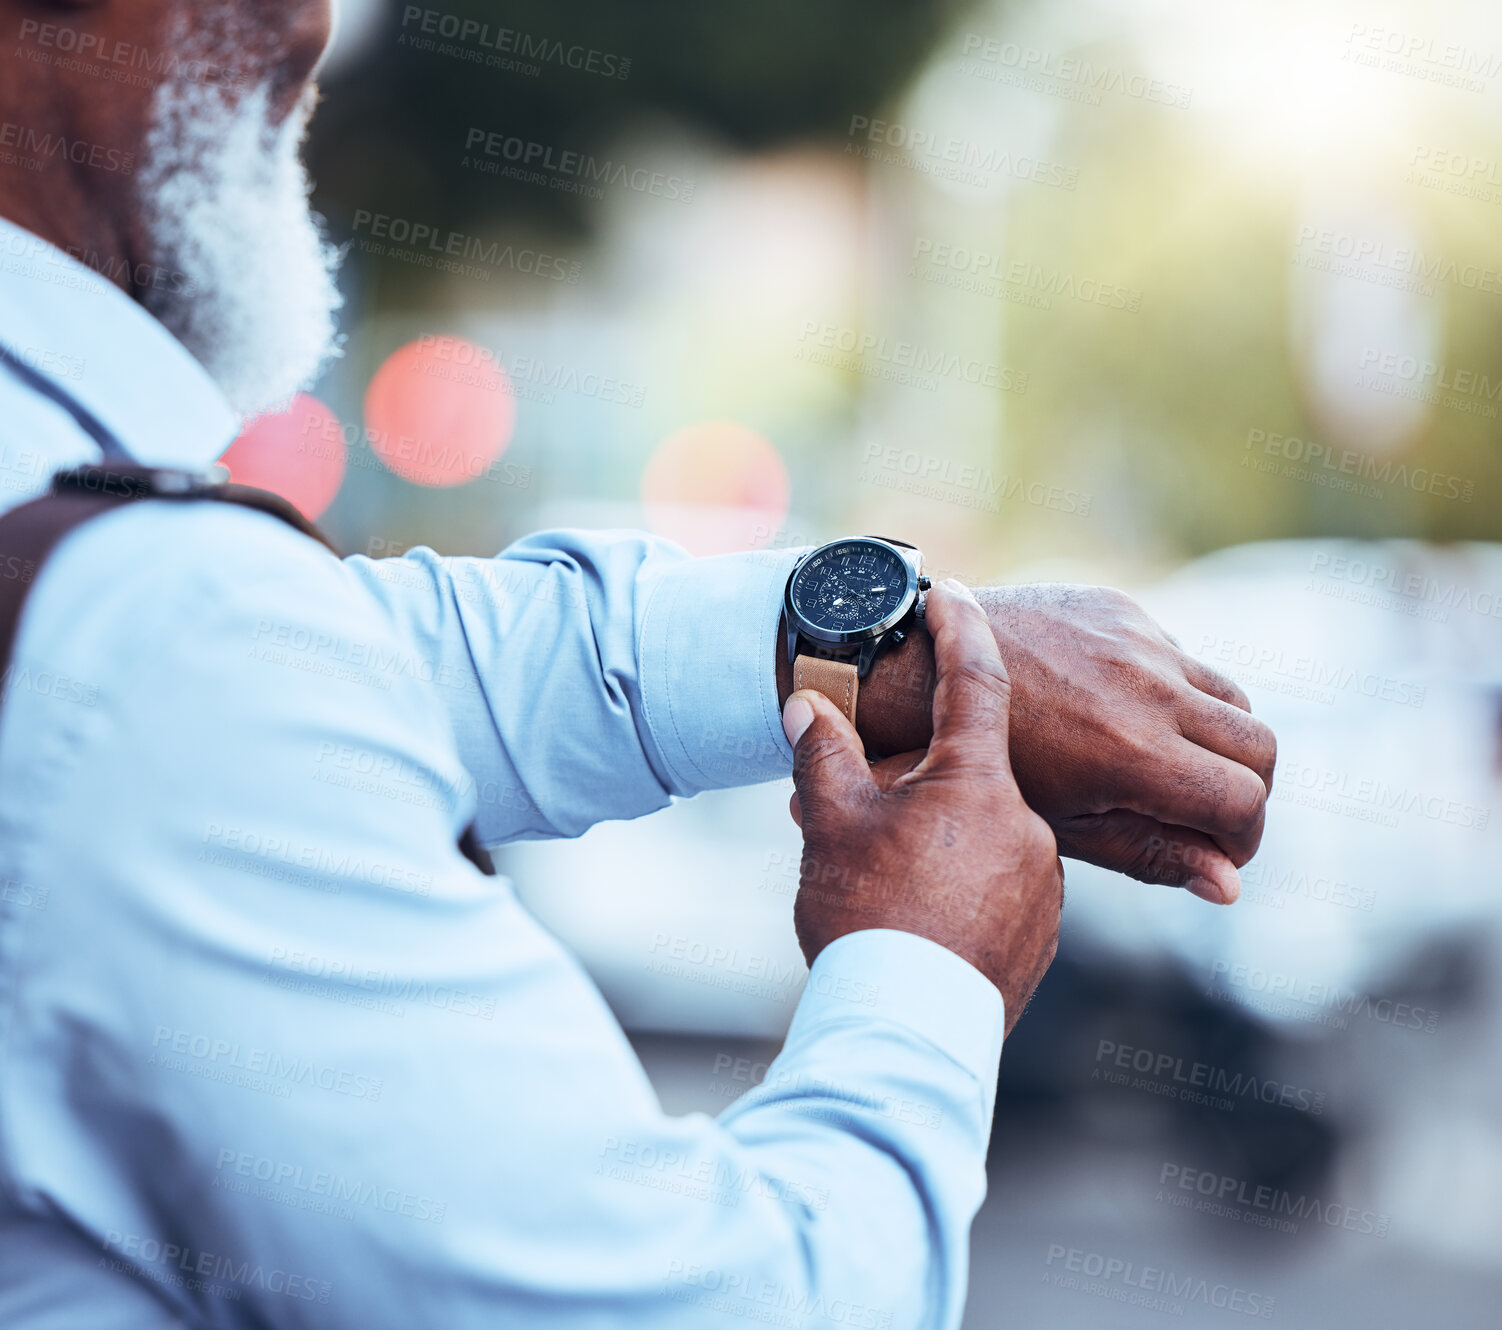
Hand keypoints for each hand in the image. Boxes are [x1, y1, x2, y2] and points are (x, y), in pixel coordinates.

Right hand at [783, 581, 1062, 1031]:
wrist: (906, 1029)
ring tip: (888, 876)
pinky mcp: (1042, 931)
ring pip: (987, 831)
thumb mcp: (831, 823)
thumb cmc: (868, 918)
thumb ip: (824, 754)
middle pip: (974, 771)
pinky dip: (965, 881)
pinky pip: (1002, 882)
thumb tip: (807, 706)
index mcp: (978, 783)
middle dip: (923, 777)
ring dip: (943, 835)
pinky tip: (924, 911)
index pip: (976, 680)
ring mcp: (1043, 881)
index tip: (949, 594)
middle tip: (869, 805)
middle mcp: (1028, 824)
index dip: (959, 630)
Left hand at [980, 585, 1273, 903]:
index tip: (1220, 852)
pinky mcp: (1120, 607)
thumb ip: (1151, 853)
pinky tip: (1123, 714)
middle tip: (1210, 815)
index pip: (1243, 801)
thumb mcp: (1061, 824)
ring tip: (1171, 767)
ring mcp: (1136, 640)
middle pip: (1260, 745)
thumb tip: (1229, 885)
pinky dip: (1174, 692)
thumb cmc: (981, 765)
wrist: (917, 668)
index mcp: (1130, 752)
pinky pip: (1182, 656)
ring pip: (1232, 696)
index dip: (1243, 839)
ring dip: (1219, 739)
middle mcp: (1146, 687)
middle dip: (1249, 790)